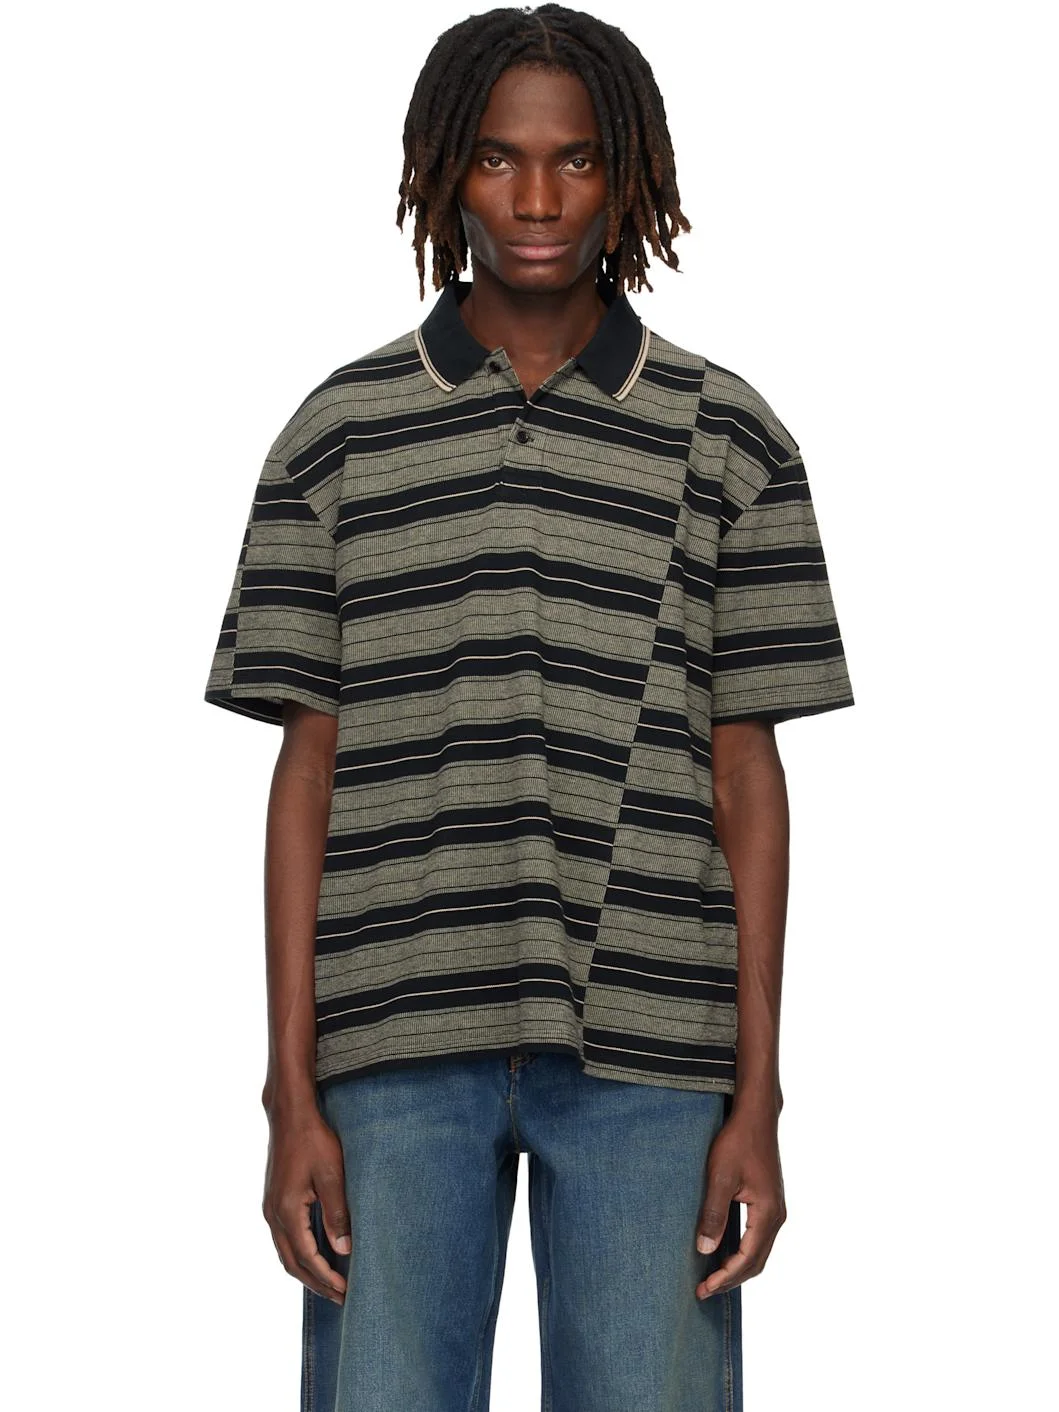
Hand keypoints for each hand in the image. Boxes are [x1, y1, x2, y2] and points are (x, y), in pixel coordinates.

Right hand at [261, 1097, 351, 1304]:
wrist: (290, 1115)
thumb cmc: (314, 1140)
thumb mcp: (332, 1174)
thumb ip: (337, 1213)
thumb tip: (343, 1250)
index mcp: (287, 1211)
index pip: (307, 1258)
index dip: (326, 1278)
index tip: (346, 1292)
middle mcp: (273, 1215)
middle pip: (292, 1263)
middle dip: (316, 1283)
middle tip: (340, 1298)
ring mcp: (270, 1208)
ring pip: (285, 1253)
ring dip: (306, 1272)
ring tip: (329, 1284)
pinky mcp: (273, 1201)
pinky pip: (283, 1239)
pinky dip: (298, 1255)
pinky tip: (314, 1256)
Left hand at [694, 1104, 785, 1298]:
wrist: (756, 1116)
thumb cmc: (737, 1142)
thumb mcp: (720, 1177)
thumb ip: (714, 1214)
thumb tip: (705, 1249)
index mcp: (767, 1214)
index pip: (747, 1259)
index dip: (725, 1277)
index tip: (703, 1289)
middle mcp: (776, 1216)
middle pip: (756, 1261)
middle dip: (731, 1279)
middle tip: (704, 1290)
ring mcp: (775, 1209)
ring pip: (759, 1251)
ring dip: (737, 1267)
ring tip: (712, 1276)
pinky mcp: (768, 1201)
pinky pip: (758, 1237)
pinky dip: (742, 1252)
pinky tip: (724, 1251)